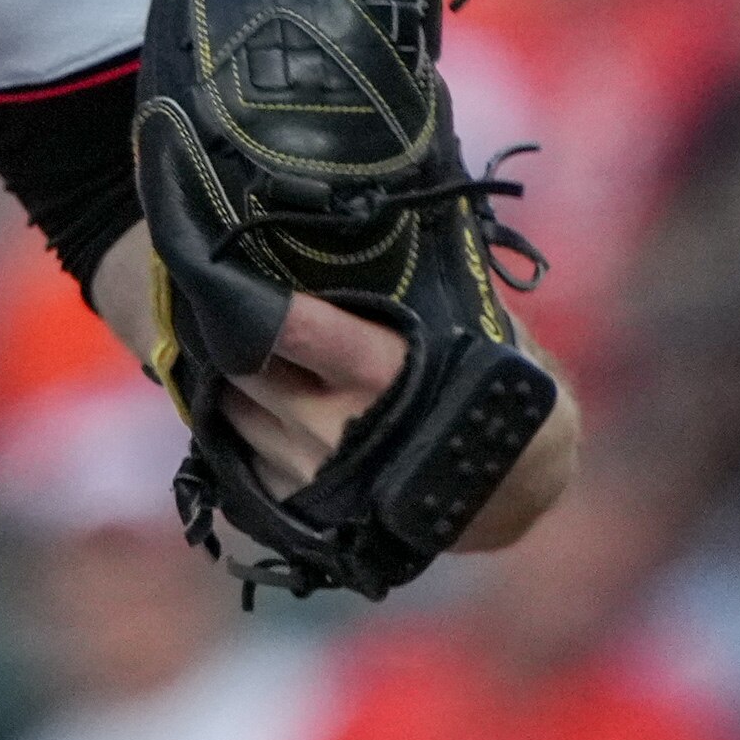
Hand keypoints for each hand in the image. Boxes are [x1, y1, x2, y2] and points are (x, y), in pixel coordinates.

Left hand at [86, 224, 577, 546]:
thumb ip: (421, 291)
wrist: (514, 495)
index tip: (225, 270)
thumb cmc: (493, 396)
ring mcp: (310, 471)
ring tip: (258, 360)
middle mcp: (331, 425)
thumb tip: (366, 232)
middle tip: (239, 314)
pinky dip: (248, 427)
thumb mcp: (475, 332)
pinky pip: (241, 453)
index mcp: (374, 373)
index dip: (248, 298)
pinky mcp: (296, 506)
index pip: (285, 326)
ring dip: (238, 383)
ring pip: (232, 408)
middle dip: (236, 337)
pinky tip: (269, 409)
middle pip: (243, 364)